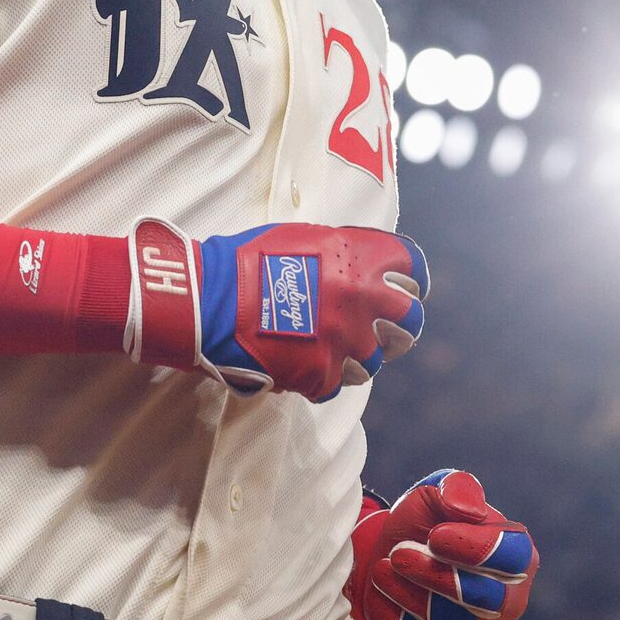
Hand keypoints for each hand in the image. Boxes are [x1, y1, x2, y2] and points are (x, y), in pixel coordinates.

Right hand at [128, 217, 425, 402]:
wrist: (206, 301)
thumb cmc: (245, 260)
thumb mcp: (302, 236)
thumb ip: (342, 251)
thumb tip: (362, 265)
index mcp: (360, 260)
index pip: (413, 268)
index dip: (410, 279)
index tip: (406, 287)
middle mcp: (362, 301)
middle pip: (410, 321)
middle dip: (399, 324)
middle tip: (384, 328)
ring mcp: (344, 342)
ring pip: (375, 360)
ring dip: (357, 354)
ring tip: (329, 347)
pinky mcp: (322, 375)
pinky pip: (338, 382)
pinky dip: (322, 375)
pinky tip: (302, 362)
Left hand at [347, 470, 536, 619]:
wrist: (390, 560)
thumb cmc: (422, 525)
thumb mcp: (433, 494)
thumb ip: (454, 489)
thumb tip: (467, 508)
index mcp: (518, 555)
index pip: (512, 557)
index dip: (474, 549)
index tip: (434, 536)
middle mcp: (510, 601)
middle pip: (487, 599)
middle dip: (437, 577)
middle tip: (399, 555)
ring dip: (414, 600)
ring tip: (382, 571)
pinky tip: (381, 597)